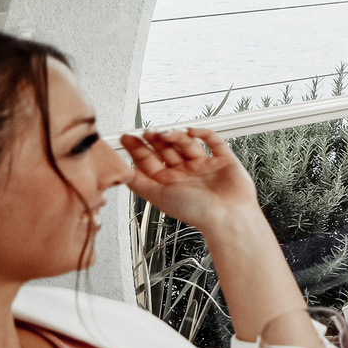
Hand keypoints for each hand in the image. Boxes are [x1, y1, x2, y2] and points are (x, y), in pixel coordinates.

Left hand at [120, 127, 264, 235]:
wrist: (227, 216)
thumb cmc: (195, 211)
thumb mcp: (157, 195)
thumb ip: (137, 182)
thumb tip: (120, 170)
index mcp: (169, 182)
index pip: (149, 161)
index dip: (137, 148)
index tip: (128, 137)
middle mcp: (185, 173)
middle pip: (166, 149)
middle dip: (155, 139)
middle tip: (147, 131)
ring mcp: (204, 166)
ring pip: (186, 143)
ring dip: (175, 135)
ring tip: (167, 133)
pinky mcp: (223, 160)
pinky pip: (214, 141)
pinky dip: (204, 133)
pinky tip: (192, 131)